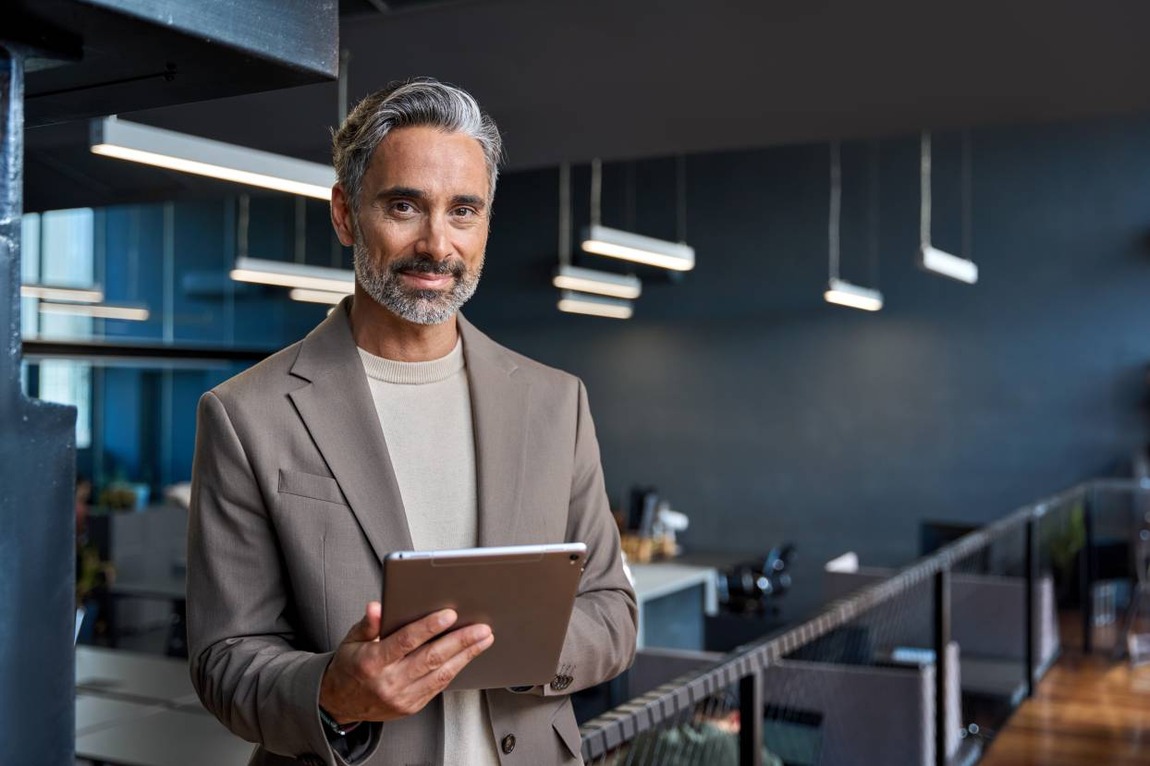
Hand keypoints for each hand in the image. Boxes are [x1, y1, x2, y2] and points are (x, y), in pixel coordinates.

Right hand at [318, 602, 493, 723]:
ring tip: (483, 639)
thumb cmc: (349, 666)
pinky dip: (455, 669)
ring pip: (440, 674)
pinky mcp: (411, 706)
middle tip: (481, 627)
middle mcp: (389, 682)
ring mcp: (401, 697)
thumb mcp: (351, 640)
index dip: (429, 627)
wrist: (339, 703)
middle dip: (460, 641)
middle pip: (431, 658)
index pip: (405, 641)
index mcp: (372, 662)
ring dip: (466, 655)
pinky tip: (467, 656)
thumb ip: (368, 624)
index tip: (449, 614)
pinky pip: (438, 686)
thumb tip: (377, 607)